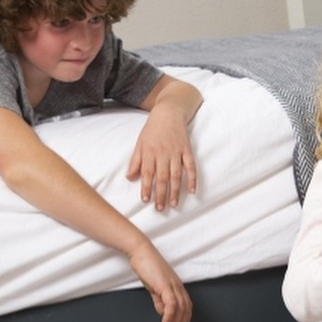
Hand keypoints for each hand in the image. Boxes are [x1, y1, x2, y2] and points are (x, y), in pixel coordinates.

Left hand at [128, 76, 201, 210]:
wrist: (169, 112)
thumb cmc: (152, 129)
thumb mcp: (140, 143)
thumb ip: (135, 161)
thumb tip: (130, 178)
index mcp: (150, 152)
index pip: (148, 173)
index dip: (146, 188)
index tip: (146, 200)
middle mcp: (163, 153)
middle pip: (162, 177)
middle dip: (161, 194)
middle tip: (160, 208)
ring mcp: (176, 152)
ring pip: (176, 175)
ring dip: (175, 191)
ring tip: (174, 204)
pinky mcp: (187, 150)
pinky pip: (191, 167)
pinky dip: (192, 179)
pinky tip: (192, 191)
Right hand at [128, 239, 192, 321]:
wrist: (140, 252)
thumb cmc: (147, 267)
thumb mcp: (154, 288)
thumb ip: (159, 300)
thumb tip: (162, 312)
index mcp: (176, 286)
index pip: (186, 305)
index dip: (185, 319)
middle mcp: (178, 286)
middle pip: (185, 309)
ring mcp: (172, 285)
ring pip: (180, 307)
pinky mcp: (165, 284)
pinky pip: (172, 303)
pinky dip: (170, 314)